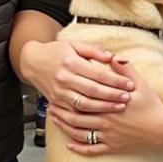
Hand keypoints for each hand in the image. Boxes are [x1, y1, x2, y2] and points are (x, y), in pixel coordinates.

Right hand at [18, 38, 133, 112]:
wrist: (32, 62)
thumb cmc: (56, 51)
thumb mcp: (74, 44)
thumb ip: (94, 50)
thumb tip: (112, 56)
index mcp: (70, 62)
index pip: (98, 74)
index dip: (115, 80)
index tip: (129, 84)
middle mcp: (64, 78)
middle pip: (93, 91)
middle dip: (112, 96)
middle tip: (128, 98)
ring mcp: (59, 92)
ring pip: (84, 105)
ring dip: (103, 108)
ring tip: (119, 107)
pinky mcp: (56, 102)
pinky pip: (73, 113)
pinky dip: (88, 116)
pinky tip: (101, 116)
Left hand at [48, 57, 162, 155]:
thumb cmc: (152, 105)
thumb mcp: (139, 83)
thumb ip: (124, 69)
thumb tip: (112, 56)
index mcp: (108, 105)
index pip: (82, 100)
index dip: (68, 95)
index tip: (58, 90)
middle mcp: (105, 122)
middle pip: (76, 117)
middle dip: (61, 112)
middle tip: (50, 106)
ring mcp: (108, 137)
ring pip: (80, 133)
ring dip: (65, 127)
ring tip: (55, 121)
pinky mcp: (112, 148)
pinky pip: (91, 149)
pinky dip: (79, 148)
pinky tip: (69, 145)